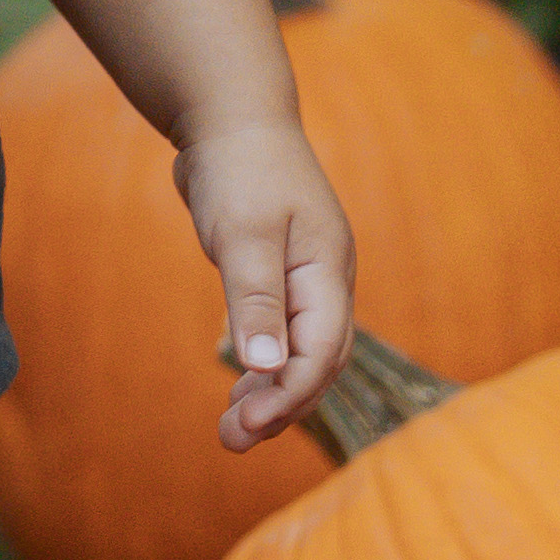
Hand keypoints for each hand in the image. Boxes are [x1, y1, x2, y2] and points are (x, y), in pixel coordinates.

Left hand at [180, 115, 355, 442]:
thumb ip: (257, 299)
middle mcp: (326, 280)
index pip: (321, 351)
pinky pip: (281, 334)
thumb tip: (268, 368)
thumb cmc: (241, 168)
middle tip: (232, 442)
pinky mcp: (278, 276)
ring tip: (231, 431)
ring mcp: (305, 279)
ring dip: (271, 393)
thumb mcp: (246, 233)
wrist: (231, 117)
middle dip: (280, 406)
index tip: (247, 424)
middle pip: (317, 361)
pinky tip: (241, 386)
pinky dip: (263, 365)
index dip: (289, 394)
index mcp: (329, 270)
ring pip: (300, 353)